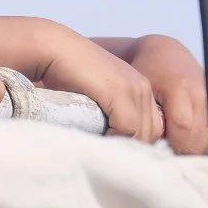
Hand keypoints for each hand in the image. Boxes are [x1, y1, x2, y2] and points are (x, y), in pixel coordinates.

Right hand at [30, 25, 164, 142]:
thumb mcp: (98, 97)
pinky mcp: (119, 92)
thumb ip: (111, 115)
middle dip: (131, 148)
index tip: (116, 153)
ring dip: (122, 146)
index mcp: (140, 88)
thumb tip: (114, 145)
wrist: (54, 50)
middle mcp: (143, 87)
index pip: (153, 128)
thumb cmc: (68, 76)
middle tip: (109, 157)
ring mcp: (134, 88)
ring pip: (142, 134)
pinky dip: (114, 140)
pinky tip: (98, 142)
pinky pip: (128, 128)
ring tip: (102, 152)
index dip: (135, 143)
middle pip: (152, 133)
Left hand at [120, 34, 207, 155]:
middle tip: (163, 152)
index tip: (156, 152)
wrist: (165, 56)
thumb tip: (154, 153)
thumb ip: (147, 120)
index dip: (170, 146)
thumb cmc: (145, 74)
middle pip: (197, 139)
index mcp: (181, 86)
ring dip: (190, 150)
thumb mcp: (140, 93)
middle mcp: (204, 93)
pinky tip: (183, 137)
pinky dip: (199, 144)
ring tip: (172, 143)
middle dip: (180, 152)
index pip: (182, 128)